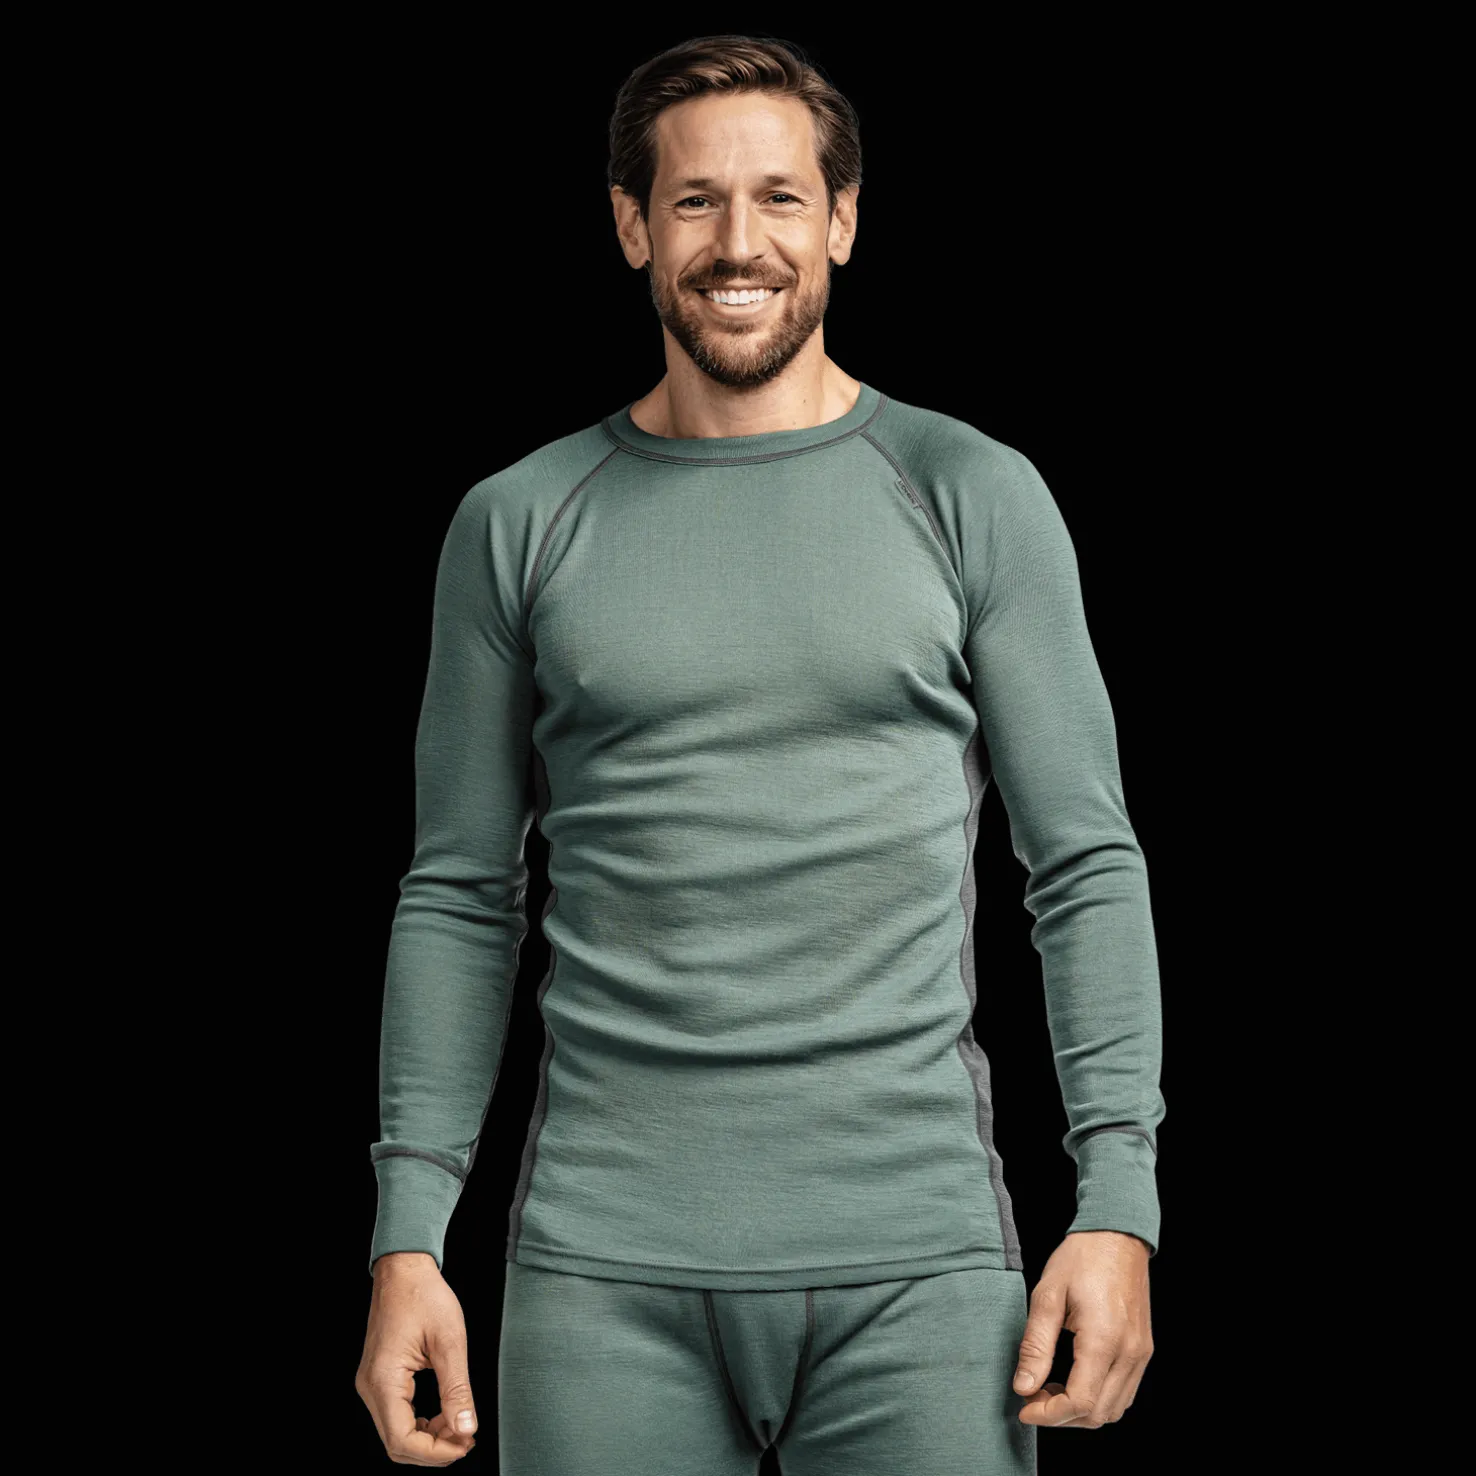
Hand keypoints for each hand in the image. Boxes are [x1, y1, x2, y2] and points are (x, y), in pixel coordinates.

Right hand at [355, 1252, 479, 1463]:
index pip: (402, 1440)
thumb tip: (467, 1429)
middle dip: (433, 1449)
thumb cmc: (425, 1296)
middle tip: (467, 1439)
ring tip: (459, 1426)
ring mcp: (371, 1384)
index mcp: (383, 1379)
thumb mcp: (449, 1341)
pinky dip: (420, 1423)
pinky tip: (443, 1414)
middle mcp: (370, 1387)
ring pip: (395, 1433)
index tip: (466, 1444)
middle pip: (396, 1444)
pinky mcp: (379, 1379)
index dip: (436, 1452)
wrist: (404, 1270)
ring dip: (428, 1438)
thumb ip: (457, 1389)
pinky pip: (396, 1416)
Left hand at [1012, 1230, 1153, 1428]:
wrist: (1117, 1235)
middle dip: (1062, 1416)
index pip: (1080, 1402)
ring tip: (1051, 1387)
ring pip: (1114, 1409)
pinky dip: (1099, 1398)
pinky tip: (1074, 1379)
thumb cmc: (1081, 1258)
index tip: (1024, 1407)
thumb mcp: (1047, 1295)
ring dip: (1081, 1411)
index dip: (1049, 1414)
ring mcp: (1141, 1353)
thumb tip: (1024, 1387)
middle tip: (1033, 1395)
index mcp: (1103, 1339)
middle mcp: (1129, 1353)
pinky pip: (1124, 1392)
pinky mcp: (1143, 1350)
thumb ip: (1035, 1345)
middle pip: (1098, 1414)